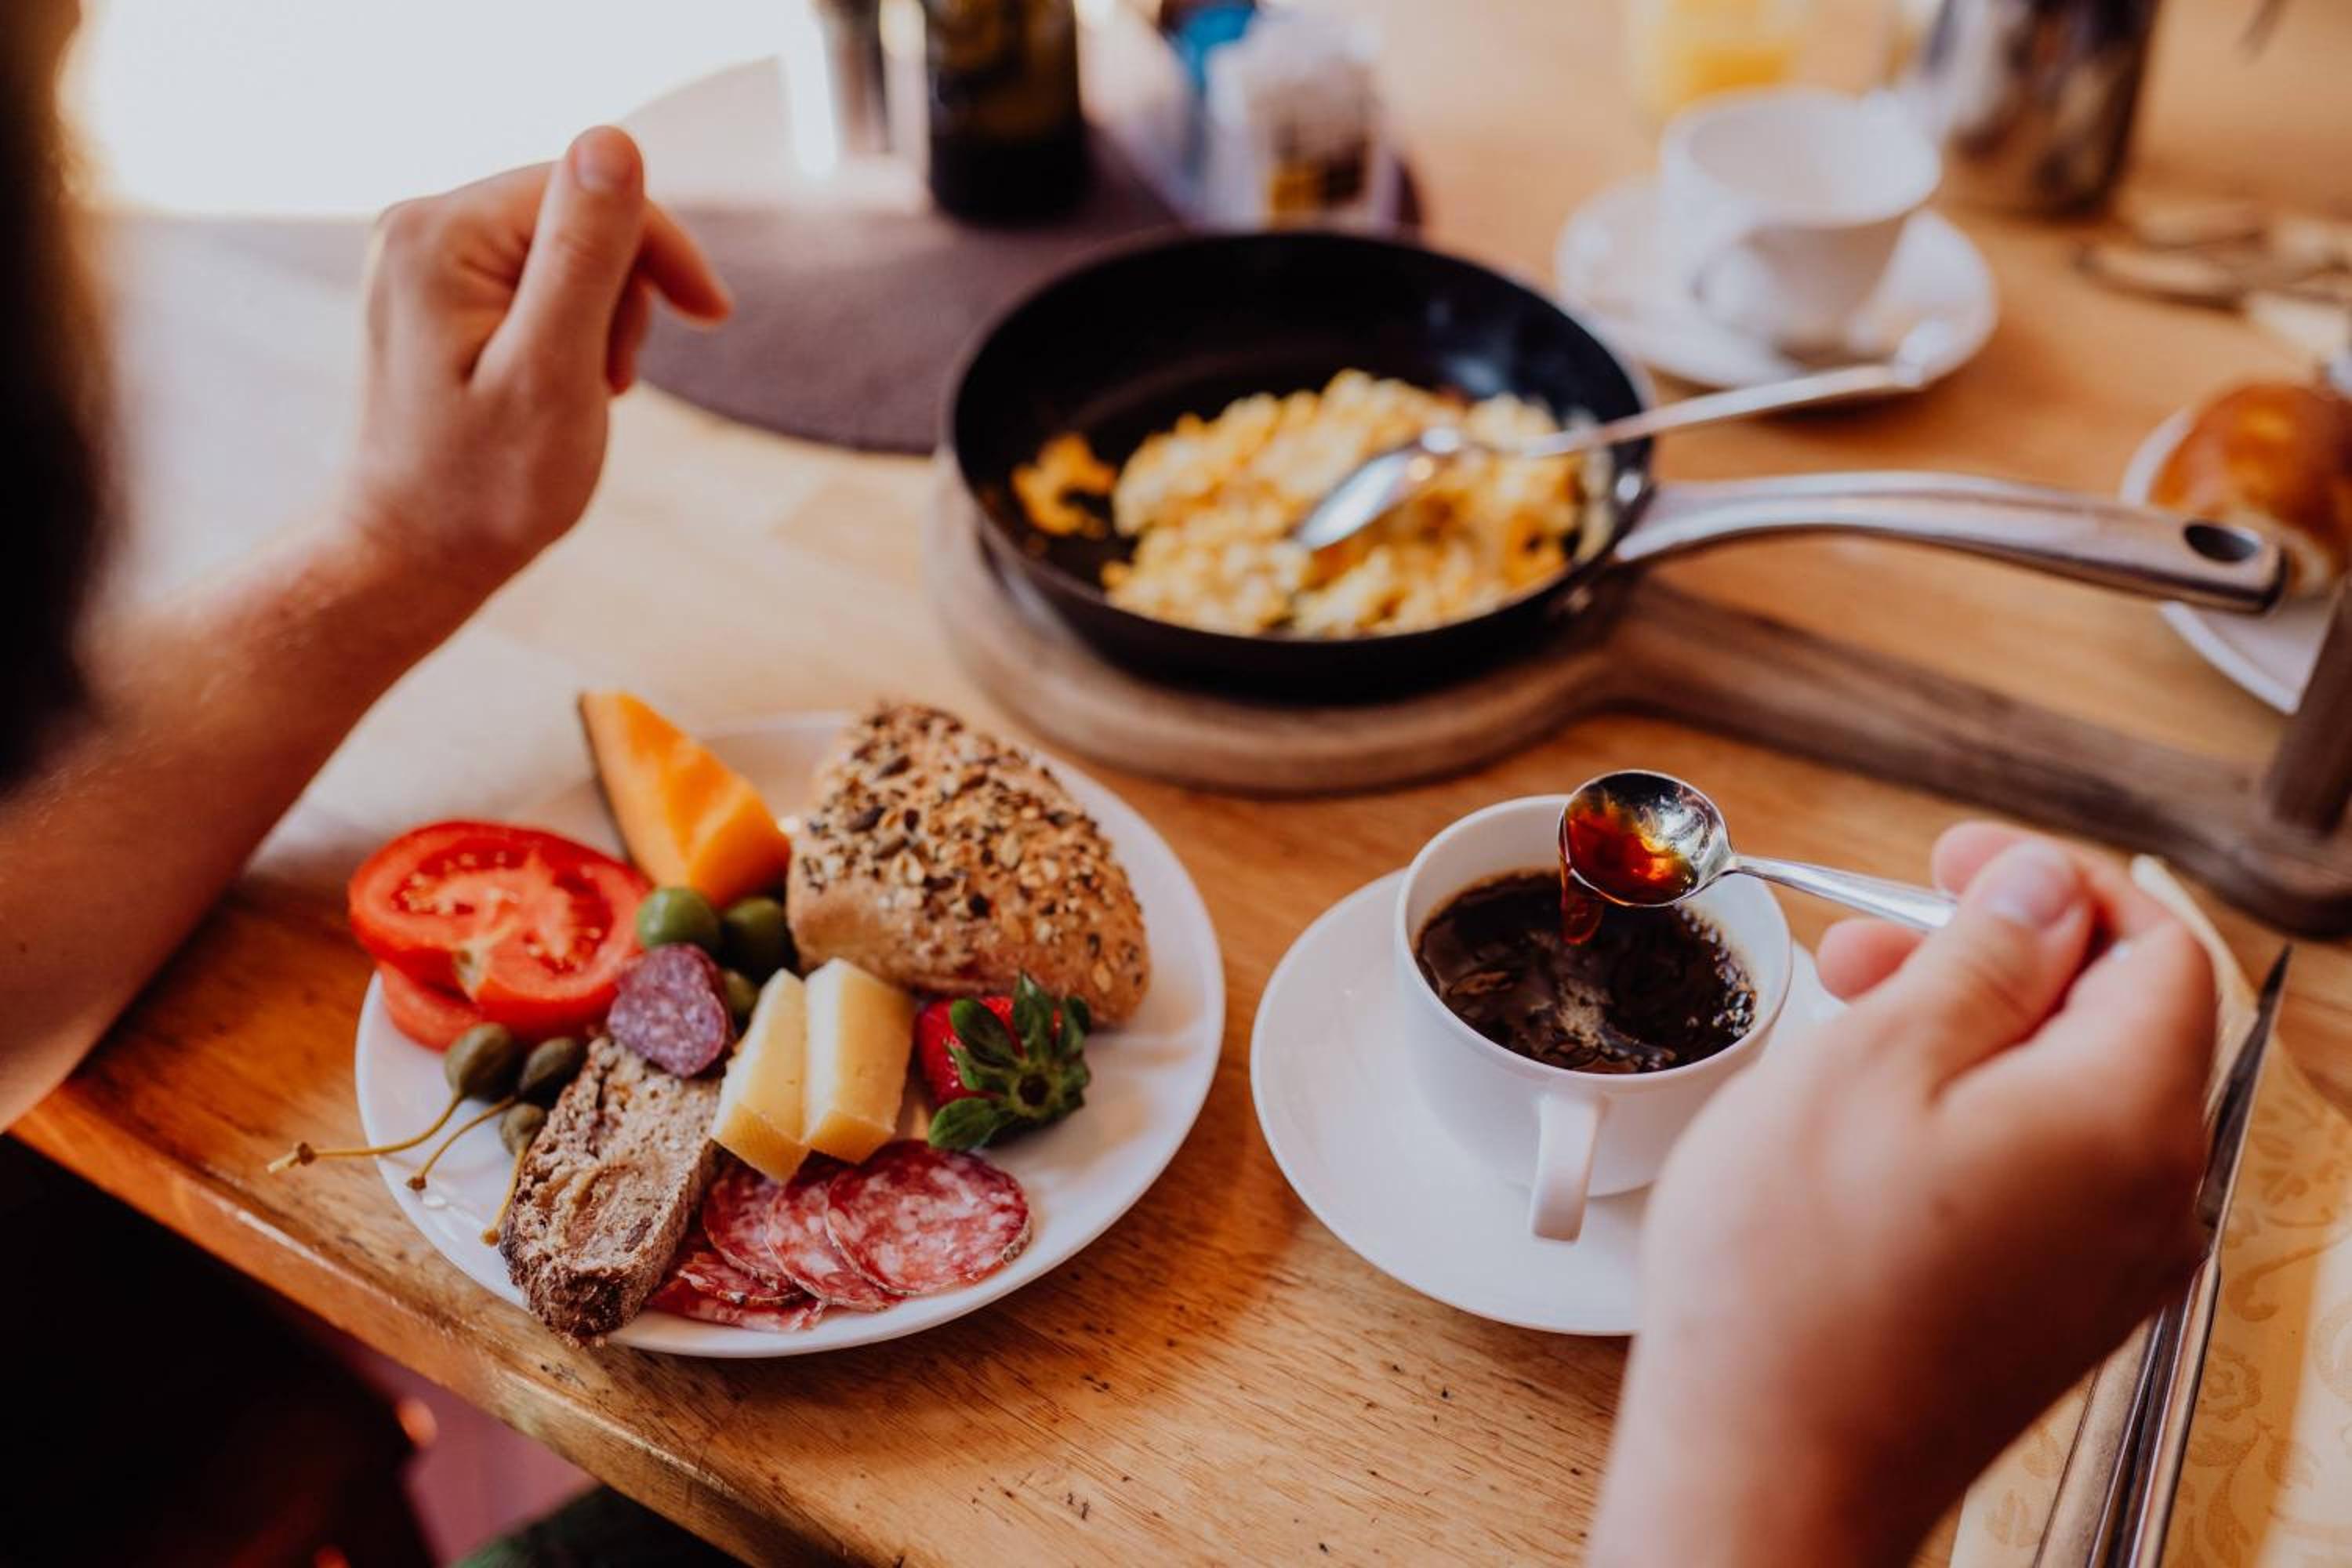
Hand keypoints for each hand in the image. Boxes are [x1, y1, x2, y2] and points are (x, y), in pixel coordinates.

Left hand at [341, 126, 729, 592]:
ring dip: (600, 313)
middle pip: (572, 211)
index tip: (710, 316)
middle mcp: (416, 225)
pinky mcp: (432, 291)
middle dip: (622, 290)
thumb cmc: (484, 487)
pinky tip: (562, 383)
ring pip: (560, 245)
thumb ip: (584, 256)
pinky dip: (568, 325)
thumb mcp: (552, 372)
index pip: (586, 188)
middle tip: (617, 381)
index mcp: (439, 233)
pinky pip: (530, 276)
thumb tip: (613, 141)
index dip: (658, 247)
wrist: (408, 557)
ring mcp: (419, 257)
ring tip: (588, 390)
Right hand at [1590, 825, 2213, 1566]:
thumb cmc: (1795, 1279)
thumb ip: (1978, 961)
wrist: (1768, 1470)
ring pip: (2068, 1096)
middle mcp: (2151, 1200)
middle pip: (2112, 1022)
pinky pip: (2043, 1173)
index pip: (2154, 948)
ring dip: (1968, 1034)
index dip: (2052, 883)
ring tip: (1842, 1028)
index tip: (1956, 859)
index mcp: (2126, 1120)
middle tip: (1863, 944)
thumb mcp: (1869, 1060)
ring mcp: (2109, 1268)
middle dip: (1993, 957)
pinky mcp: (2054, 1313)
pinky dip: (1971, 1115)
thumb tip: (2044, 894)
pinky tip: (1866, 1120)